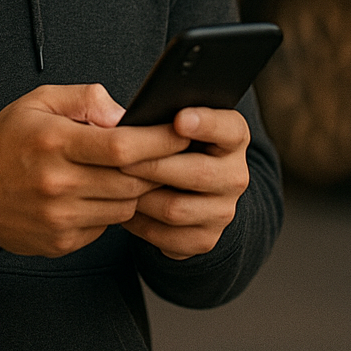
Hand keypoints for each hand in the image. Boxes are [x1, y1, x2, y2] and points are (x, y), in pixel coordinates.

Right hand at [0, 83, 188, 257]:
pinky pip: (106, 226)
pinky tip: (104, 190)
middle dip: (159, 166)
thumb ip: (86, 98)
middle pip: (131, 180)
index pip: (121, 146)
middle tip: (174, 151)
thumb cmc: (8, 140)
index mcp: (54, 142)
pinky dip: (113, 208)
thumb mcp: (40, 101)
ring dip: (138, 188)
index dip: (159, 140)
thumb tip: (126, 115)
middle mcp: (57, 184)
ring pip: (124, 206)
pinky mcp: (60, 242)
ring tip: (137, 169)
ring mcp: (59, 218)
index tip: (182, 130)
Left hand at [119, 107, 250, 259]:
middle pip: (198, 173)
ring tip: (115, 183)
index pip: (228, 128)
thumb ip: (163, 110)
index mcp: (234, 136)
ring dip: (141, 196)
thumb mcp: (176, 119)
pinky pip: (167, 237)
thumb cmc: (172, 141)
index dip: (206, 123)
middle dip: (155, 165)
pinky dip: (140, 223)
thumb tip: (129, 119)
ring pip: (176, 209)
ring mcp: (223, 211)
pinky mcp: (205, 240)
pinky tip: (123, 206)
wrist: (187, 188)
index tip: (179, 119)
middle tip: (120, 157)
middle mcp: (235, 175)